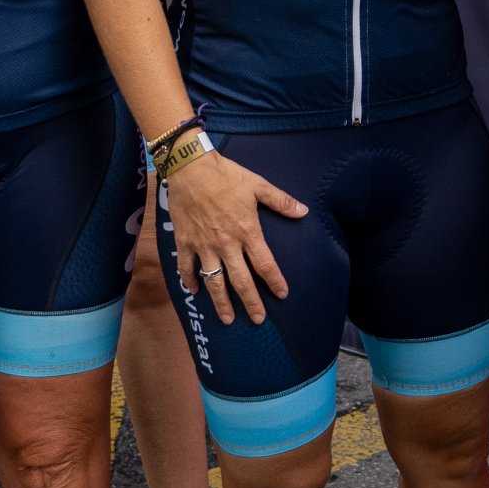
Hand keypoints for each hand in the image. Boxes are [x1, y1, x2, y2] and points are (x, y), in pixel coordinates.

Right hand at [166, 148, 308, 326]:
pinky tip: (193, 291)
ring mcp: (203, 245)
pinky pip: (186, 267)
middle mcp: (226, 244)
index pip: (265, 263)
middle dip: (250, 302)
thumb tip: (304, 211)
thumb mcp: (258, 185)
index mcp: (247, 231)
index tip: (282, 294)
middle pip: (241, 280)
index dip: (274, 281)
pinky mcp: (184, 242)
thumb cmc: (226, 175)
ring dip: (221, 302)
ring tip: (227, 319)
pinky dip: (189, 280)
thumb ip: (281, 201)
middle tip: (257, 320)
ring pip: (213, 281)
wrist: (190, 168)